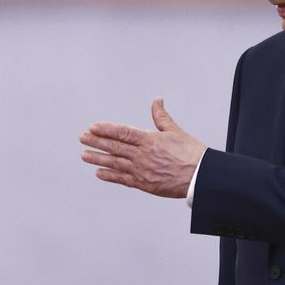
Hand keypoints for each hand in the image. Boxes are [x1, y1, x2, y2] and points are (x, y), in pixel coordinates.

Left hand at [80, 97, 207, 198]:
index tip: (93, 127)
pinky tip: (98, 173)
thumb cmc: (191, 154)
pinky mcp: (144, 184)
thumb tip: (157, 100)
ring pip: (115, 163)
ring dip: (98, 159)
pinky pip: (122, 180)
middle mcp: (143, 155)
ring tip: (84, 155)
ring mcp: (142, 170)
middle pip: (114, 147)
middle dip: (96, 142)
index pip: (123, 133)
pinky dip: (110, 176)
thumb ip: (161, 117)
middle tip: (82, 138)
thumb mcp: (175, 131)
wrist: (201, 177)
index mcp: (150, 140)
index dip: (106, 130)